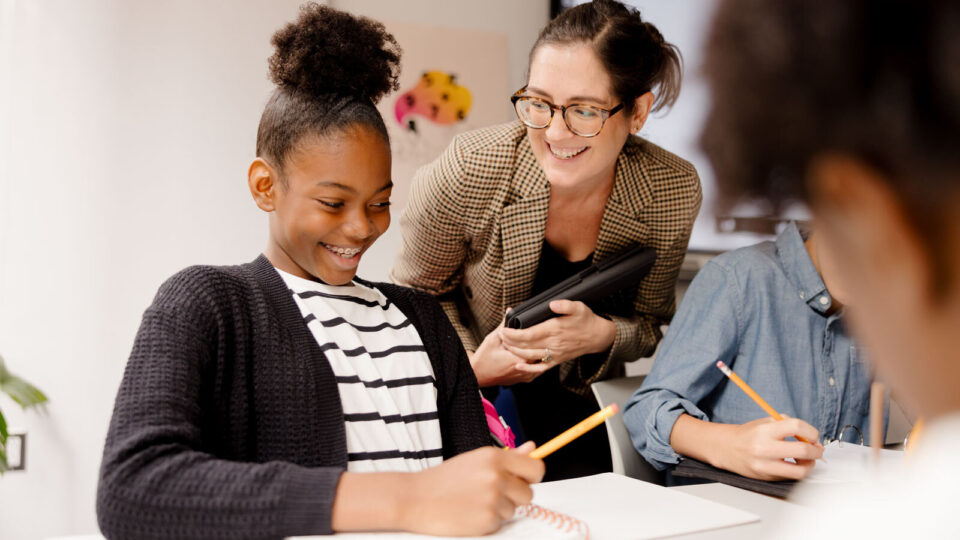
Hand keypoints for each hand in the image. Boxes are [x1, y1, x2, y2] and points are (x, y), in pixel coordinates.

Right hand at [402, 441, 544, 535]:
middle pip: (528, 493)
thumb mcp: (475, 460)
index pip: (536, 468)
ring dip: (499, 509)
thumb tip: (532, 448)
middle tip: (491, 493)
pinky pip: (500, 524)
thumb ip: (508, 457)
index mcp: (494, 457)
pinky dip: (487, 521)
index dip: (532, 476)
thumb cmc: (443, 480)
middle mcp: (496, 476)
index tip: (525, 480)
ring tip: (475, 502)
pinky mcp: (487, 520)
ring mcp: (492, 499)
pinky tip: (469, 513)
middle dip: (515, 496)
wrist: (415, 499)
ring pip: (514, 510)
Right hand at [469, 321, 539, 385]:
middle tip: (543, 336)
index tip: (540, 330)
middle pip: (541, 354)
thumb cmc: (483, 359)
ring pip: (540, 363)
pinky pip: (536, 371)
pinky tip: (535, 356)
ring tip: (541, 345)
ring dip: (540, 355)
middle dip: (541, 344)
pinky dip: (536, 363)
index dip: (538, 336)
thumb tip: (510, 311)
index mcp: (520, 358)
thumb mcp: (493, 339)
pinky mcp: (523, 379)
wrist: (477, 375)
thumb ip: (504, 325)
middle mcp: (525, 369)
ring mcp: (525, 376)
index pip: (537, 345)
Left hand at [498, 300, 615, 376]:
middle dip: (510, 342)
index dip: (514, 333)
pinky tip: (519, 366)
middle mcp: (553, 344)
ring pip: (530, 356)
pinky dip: (528, 368)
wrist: (597, 336)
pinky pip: (541, 368)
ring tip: (505, 346)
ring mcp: (555, 353)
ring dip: (515, 352)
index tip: (504, 330)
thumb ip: (564, 305)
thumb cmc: (586, 320)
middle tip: (499, 336)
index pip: (529, 333)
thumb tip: (553, 304)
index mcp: (555, 329)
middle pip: (526, 345)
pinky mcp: (556, 360)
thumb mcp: (578, 307)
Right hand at [719, 417, 823, 480]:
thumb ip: (788, 425)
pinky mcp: (766, 477)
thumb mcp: (766, 422)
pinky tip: (792, 464)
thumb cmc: (749, 434)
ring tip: (807, 460)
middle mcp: (764, 448)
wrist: (727, 448)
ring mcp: (765, 466)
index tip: (813, 436)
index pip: (796, 427)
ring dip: (809, 465)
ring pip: (799, 471)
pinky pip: (789, 477)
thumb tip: (811, 439)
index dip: (811, 431)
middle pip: (803, 451)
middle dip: (816, 451)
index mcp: (765, 431)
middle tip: (817, 449)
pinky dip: (796, 470)